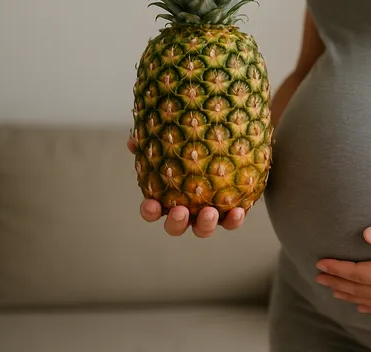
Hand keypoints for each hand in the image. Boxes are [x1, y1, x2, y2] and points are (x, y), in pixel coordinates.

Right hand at [127, 136, 245, 237]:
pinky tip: (237, 211)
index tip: (150, 204)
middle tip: (180, 211)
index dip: (149, 211)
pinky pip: (231, 222)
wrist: (228, 149)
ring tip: (209, 212)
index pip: (153, 210)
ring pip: (203, 229)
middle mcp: (187, 211)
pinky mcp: (230, 213)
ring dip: (205, 224)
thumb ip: (153, 143)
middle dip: (176, 222)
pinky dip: (233, 220)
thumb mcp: (173, 142)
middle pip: (176, 226)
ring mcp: (208, 214)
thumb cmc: (194, 150)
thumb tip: (133, 141)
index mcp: (168, 198)